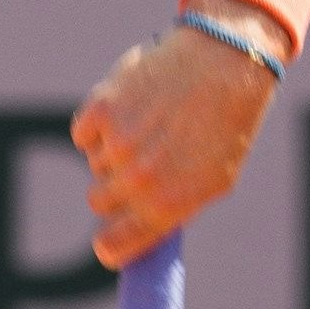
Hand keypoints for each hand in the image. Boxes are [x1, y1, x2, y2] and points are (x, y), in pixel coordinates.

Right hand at [72, 17, 279, 265]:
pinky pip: (83, 134)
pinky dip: (100, 124)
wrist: (226, 62)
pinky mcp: (102, 110)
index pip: (114, 245)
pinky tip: (133, 107)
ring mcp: (118, 144)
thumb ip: (174, 210)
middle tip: (142, 161)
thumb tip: (137, 233)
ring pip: (95, 164)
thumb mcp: (213, 180)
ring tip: (151, 124)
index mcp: (169, 204)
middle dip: (114, 187)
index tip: (106, 242)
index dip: (108, 246)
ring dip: (114, 150)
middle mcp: (140, 179)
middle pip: (98, 200)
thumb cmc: (224, 125)